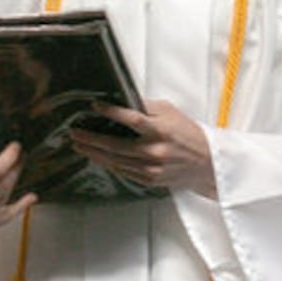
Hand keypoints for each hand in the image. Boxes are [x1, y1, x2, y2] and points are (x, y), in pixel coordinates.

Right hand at [0, 122, 36, 236]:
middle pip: (3, 186)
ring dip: (14, 183)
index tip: (15, 148)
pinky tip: (29, 200)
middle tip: (20, 156)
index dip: (8, 158)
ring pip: (4, 200)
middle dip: (14, 168)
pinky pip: (2, 219)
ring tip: (19, 168)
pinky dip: (18, 210)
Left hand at [69, 99, 216, 196]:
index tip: (95, 106)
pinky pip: (123, 171)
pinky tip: (98, 157)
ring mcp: (151, 168)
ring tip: (80, 145)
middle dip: (91, 139)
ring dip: (94, 153)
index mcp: (161, 130)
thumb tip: (124, 100)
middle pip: (115, 145)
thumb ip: (148, 106)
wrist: (206, 163)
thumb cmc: (188, 134)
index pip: (131, 119)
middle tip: (75, 133)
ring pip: (115, 161)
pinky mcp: (149, 180)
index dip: (111, 112)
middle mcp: (154, 151)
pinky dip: (109, 163)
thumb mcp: (171, 112)